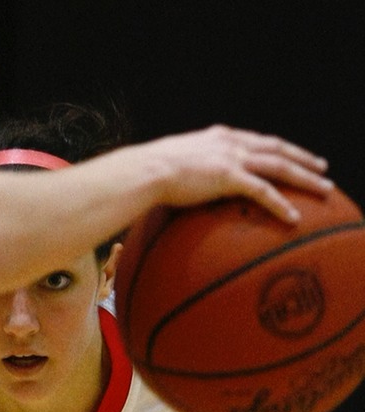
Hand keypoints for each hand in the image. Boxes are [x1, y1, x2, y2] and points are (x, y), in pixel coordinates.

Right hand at [148, 124, 333, 222]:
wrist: (146, 170)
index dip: (280, 148)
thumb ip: (193, 164)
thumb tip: (189, 178)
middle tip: (322, 167)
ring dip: (305, 177)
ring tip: (324, 189)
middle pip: (277, 149)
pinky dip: (280, 204)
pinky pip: (263, 191)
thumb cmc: (153, 169)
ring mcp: (232, 158)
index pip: (258, 140)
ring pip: (279, 167)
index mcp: (220, 136)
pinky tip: (294, 217)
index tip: (293, 154)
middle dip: (303, 158)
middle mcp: (231, 142)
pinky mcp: (229, 177)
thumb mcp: (178, 159)